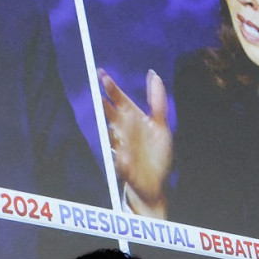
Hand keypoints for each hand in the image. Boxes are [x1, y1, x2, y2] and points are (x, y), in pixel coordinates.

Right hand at [99, 68, 171, 217]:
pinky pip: (120, 161)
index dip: (111, 89)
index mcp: (133, 121)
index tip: (102, 75)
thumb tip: (153, 74)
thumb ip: (157, 100)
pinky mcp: (125, 168)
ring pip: (115, 135)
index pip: (120, 101)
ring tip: (113, 111)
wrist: (153, 184)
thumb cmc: (156, 154)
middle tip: (97, 91)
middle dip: (105, 103)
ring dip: (115, 126)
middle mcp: (124, 133)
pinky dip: (121, 158)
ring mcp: (122, 149)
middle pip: (112, 115)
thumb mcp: (160, 125)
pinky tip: (123, 153)